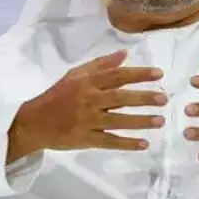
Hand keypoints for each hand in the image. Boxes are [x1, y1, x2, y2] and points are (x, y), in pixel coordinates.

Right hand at [7, 50, 166, 163]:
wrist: (34, 122)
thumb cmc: (58, 96)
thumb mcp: (75, 75)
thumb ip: (100, 65)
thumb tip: (124, 53)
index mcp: (87, 82)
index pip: (117, 75)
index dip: (139, 74)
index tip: (159, 74)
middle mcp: (89, 100)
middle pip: (120, 98)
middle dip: (143, 98)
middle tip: (164, 99)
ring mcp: (88, 121)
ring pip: (118, 120)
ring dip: (140, 121)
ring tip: (160, 121)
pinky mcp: (86, 139)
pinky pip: (109, 141)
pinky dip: (126, 143)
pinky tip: (144, 144)